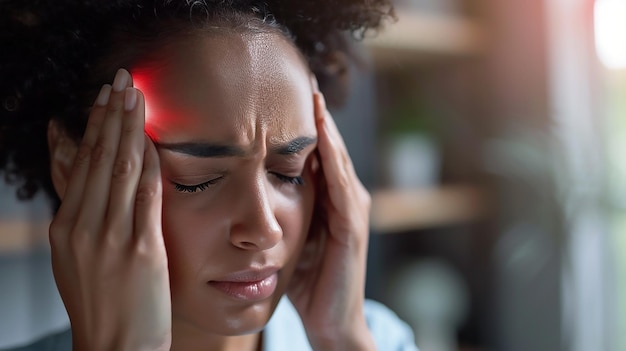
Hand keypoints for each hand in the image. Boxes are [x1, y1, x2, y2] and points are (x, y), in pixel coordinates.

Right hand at [49, 69, 170, 350]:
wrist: (116, 347)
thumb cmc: (102, 303)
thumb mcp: (76, 257)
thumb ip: (82, 215)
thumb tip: (85, 176)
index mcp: (65, 227)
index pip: (82, 163)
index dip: (95, 126)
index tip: (104, 97)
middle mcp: (82, 227)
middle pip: (99, 157)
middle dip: (111, 114)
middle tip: (122, 80)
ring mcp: (110, 237)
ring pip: (121, 168)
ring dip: (130, 126)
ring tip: (136, 94)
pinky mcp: (140, 249)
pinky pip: (146, 195)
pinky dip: (151, 162)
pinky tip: (156, 138)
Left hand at [287, 90, 375, 350]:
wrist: (330, 321)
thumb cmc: (307, 280)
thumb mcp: (291, 236)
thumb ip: (282, 208)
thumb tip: (249, 182)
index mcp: (328, 198)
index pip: (315, 151)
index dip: (302, 122)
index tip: (283, 91)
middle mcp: (345, 197)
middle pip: (329, 146)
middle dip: (316, 113)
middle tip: (302, 76)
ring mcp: (352, 210)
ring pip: (337, 158)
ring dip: (325, 126)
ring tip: (312, 94)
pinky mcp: (351, 226)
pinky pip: (339, 184)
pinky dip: (331, 158)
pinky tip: (320, 136)